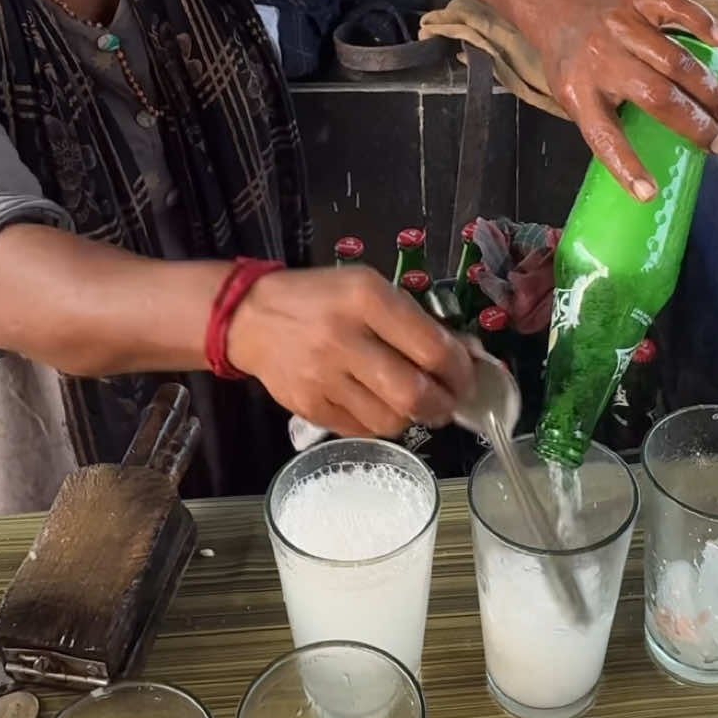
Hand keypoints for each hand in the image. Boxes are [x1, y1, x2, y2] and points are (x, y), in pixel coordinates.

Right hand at [227, 266, 475, 436]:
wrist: (251, 317)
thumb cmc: (320, 298)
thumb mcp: (367, 288)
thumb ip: (413, 319)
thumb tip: (462, 354)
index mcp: (366, 299)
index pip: (432, 348)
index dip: (460, 371)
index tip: (466, 377)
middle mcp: (344, 339)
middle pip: (414, 393)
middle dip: (444, 404)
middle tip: (449, 402)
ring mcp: (324, 378)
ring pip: (391, 419)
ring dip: (413, 417)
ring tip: (414, 405)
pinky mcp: (310, 407)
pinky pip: (363, 429)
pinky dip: (381, 423)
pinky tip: (380, 406)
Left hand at [535, 0, 717, 201]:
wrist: (557, 9)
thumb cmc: (571, 64)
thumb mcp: (572, 98)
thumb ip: (604, 121)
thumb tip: (647, 159)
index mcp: (578, 92)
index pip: (603, 136)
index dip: (626, 166)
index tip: (650, 192)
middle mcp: (600, 59)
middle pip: (654, 95)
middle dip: (693, 123)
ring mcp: (620, 27)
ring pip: (673, 58)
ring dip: (706, 87)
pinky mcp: (637, 1)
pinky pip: (675, 8)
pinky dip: (701, 23)